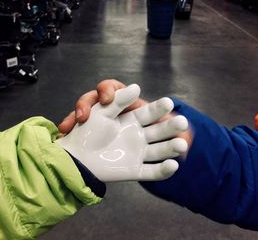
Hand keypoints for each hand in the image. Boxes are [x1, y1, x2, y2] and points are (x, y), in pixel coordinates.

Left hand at [55, 84, 188, 181]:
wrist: (75, 157)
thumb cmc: (86, 132)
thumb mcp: (101, 112)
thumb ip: (117, 100)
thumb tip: (137, 86)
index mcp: (131, 119)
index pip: (149, 112)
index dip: (159, 107)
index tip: (168, 102)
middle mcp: (138, 135)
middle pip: (159, 130)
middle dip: (170, 126)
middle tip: (182, 121)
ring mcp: (137, 153)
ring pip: (159, 150)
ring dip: (171, 147)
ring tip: (183, 144)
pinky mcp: (134, 170)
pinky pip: (151, 172)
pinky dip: (163, 170)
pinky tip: (174, 165)